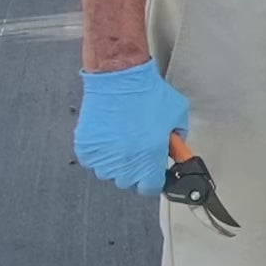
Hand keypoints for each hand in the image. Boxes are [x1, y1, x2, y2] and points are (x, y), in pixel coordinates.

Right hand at [74, 60, 188, 195]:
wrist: (118, 77)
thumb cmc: (147, 93)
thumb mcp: (177, 115)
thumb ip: (179, 140)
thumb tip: (177, 152)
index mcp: (150, 157)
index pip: (150, 188)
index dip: (154, 179)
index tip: (155, 172)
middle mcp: (125, 162)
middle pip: (129, 182)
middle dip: (137, 169)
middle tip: (140, 149)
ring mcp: (103, 158)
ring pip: (110, 173)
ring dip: (117, 162)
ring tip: (124, 138)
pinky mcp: (86, 149)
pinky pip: (94, 161)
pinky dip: (101, 152)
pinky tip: (109, 135)